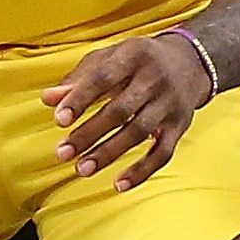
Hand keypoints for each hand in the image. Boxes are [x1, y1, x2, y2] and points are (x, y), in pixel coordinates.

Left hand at [45, 33, 214, 191]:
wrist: (191, 62)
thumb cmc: (138, 61)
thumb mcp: (109, 58)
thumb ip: (78, 79)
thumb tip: (48, 100)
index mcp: (133, 55)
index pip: (103, 77)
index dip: (80, 99)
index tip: (59, 120)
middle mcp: (154, 79)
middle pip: (120, 110)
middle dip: (89, 134)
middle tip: (63, 153)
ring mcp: (169, 104)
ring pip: (139, 132)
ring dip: (110, 153)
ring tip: (83, 169)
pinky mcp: (180, 126)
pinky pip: (163, 152)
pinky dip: (142, 170)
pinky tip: (119, 184)